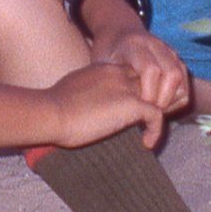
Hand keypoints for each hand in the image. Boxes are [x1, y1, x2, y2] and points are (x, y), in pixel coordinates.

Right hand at [46, 62, 165, 147]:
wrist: (52, 112)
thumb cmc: (53, 107)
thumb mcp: (71, 89)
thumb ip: (85, 91)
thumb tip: (83, 104)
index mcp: (104, 68)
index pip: (131, 73)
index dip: (136, 91)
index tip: (132, 111)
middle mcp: (119, 73)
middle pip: (149, 81)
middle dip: (152, 100)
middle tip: (148, 122)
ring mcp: (127, 87)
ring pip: (158, 96)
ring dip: (157, 115)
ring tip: (150, 132)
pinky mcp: (132, 104)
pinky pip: (157, 115)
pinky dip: (155, 130)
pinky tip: (146, 143)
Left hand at [96, 28, 190, 117]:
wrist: (119, 31)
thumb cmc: (107, 52)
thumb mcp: (101, 64)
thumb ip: (109, 81)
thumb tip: (112, 110)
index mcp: (135, 45)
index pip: (151, 70)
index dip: (148, 94)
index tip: (138, 111)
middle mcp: (157, 46)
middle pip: (173, 75)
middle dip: (163, 100)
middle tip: (148, 115)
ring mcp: (170, 52)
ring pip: (182, 81)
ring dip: (171, 102)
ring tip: (153, 113)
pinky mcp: (177, 60)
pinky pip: (185, 85)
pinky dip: (176, 100)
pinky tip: (158, 106)